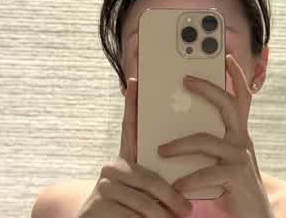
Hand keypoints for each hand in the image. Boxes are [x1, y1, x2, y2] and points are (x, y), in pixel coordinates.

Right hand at [76, 77, 192, 217]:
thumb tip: (184, 175)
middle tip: (186, 210)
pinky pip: (133, 214)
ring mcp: (105, 183)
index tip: (136, 81)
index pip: (129, 126)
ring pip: (144, 200)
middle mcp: (113, 166)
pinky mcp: (99, 202)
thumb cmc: (129, 211)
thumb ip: (156, 177)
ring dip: (162, 216)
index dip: (132, 104)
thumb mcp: (144, 191)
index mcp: (126, 159)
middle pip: (150, 178)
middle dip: (171, 197)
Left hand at [157, 54, 274, 217]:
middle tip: (186, 79)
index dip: (237, 76)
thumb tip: (177, 127)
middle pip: (228, 104)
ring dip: (181, 144)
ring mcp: (241, 157)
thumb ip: (208, 143)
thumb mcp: (222, 161)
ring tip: (161, 150)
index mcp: (239, 134)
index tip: (227, 57)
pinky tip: (177, 186)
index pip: (242, 98)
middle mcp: (242, 140)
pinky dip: (189, 179)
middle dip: (208, 88)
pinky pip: (207, 171)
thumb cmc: (232, 188)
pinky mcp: (236, 177)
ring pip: (207, 140)